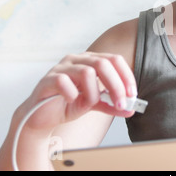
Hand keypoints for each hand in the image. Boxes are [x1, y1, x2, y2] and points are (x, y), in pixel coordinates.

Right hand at [20, 52, 136, 133]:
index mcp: (91, 60)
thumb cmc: (68, 104)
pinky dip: (72, 94)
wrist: (42, 117)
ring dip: (94, 93)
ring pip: (86, 72)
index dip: (126, 76)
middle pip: (103, 63)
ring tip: (90, 104)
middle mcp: (77, 59)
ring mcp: (61, 67)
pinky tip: (71, 101)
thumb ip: (112, 105)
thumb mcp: (95, 104)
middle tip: (121, 103)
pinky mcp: (47, 79)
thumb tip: (131, 109)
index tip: (132, 94)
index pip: (114, 59)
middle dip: (116, 85)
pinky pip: (63, 82)